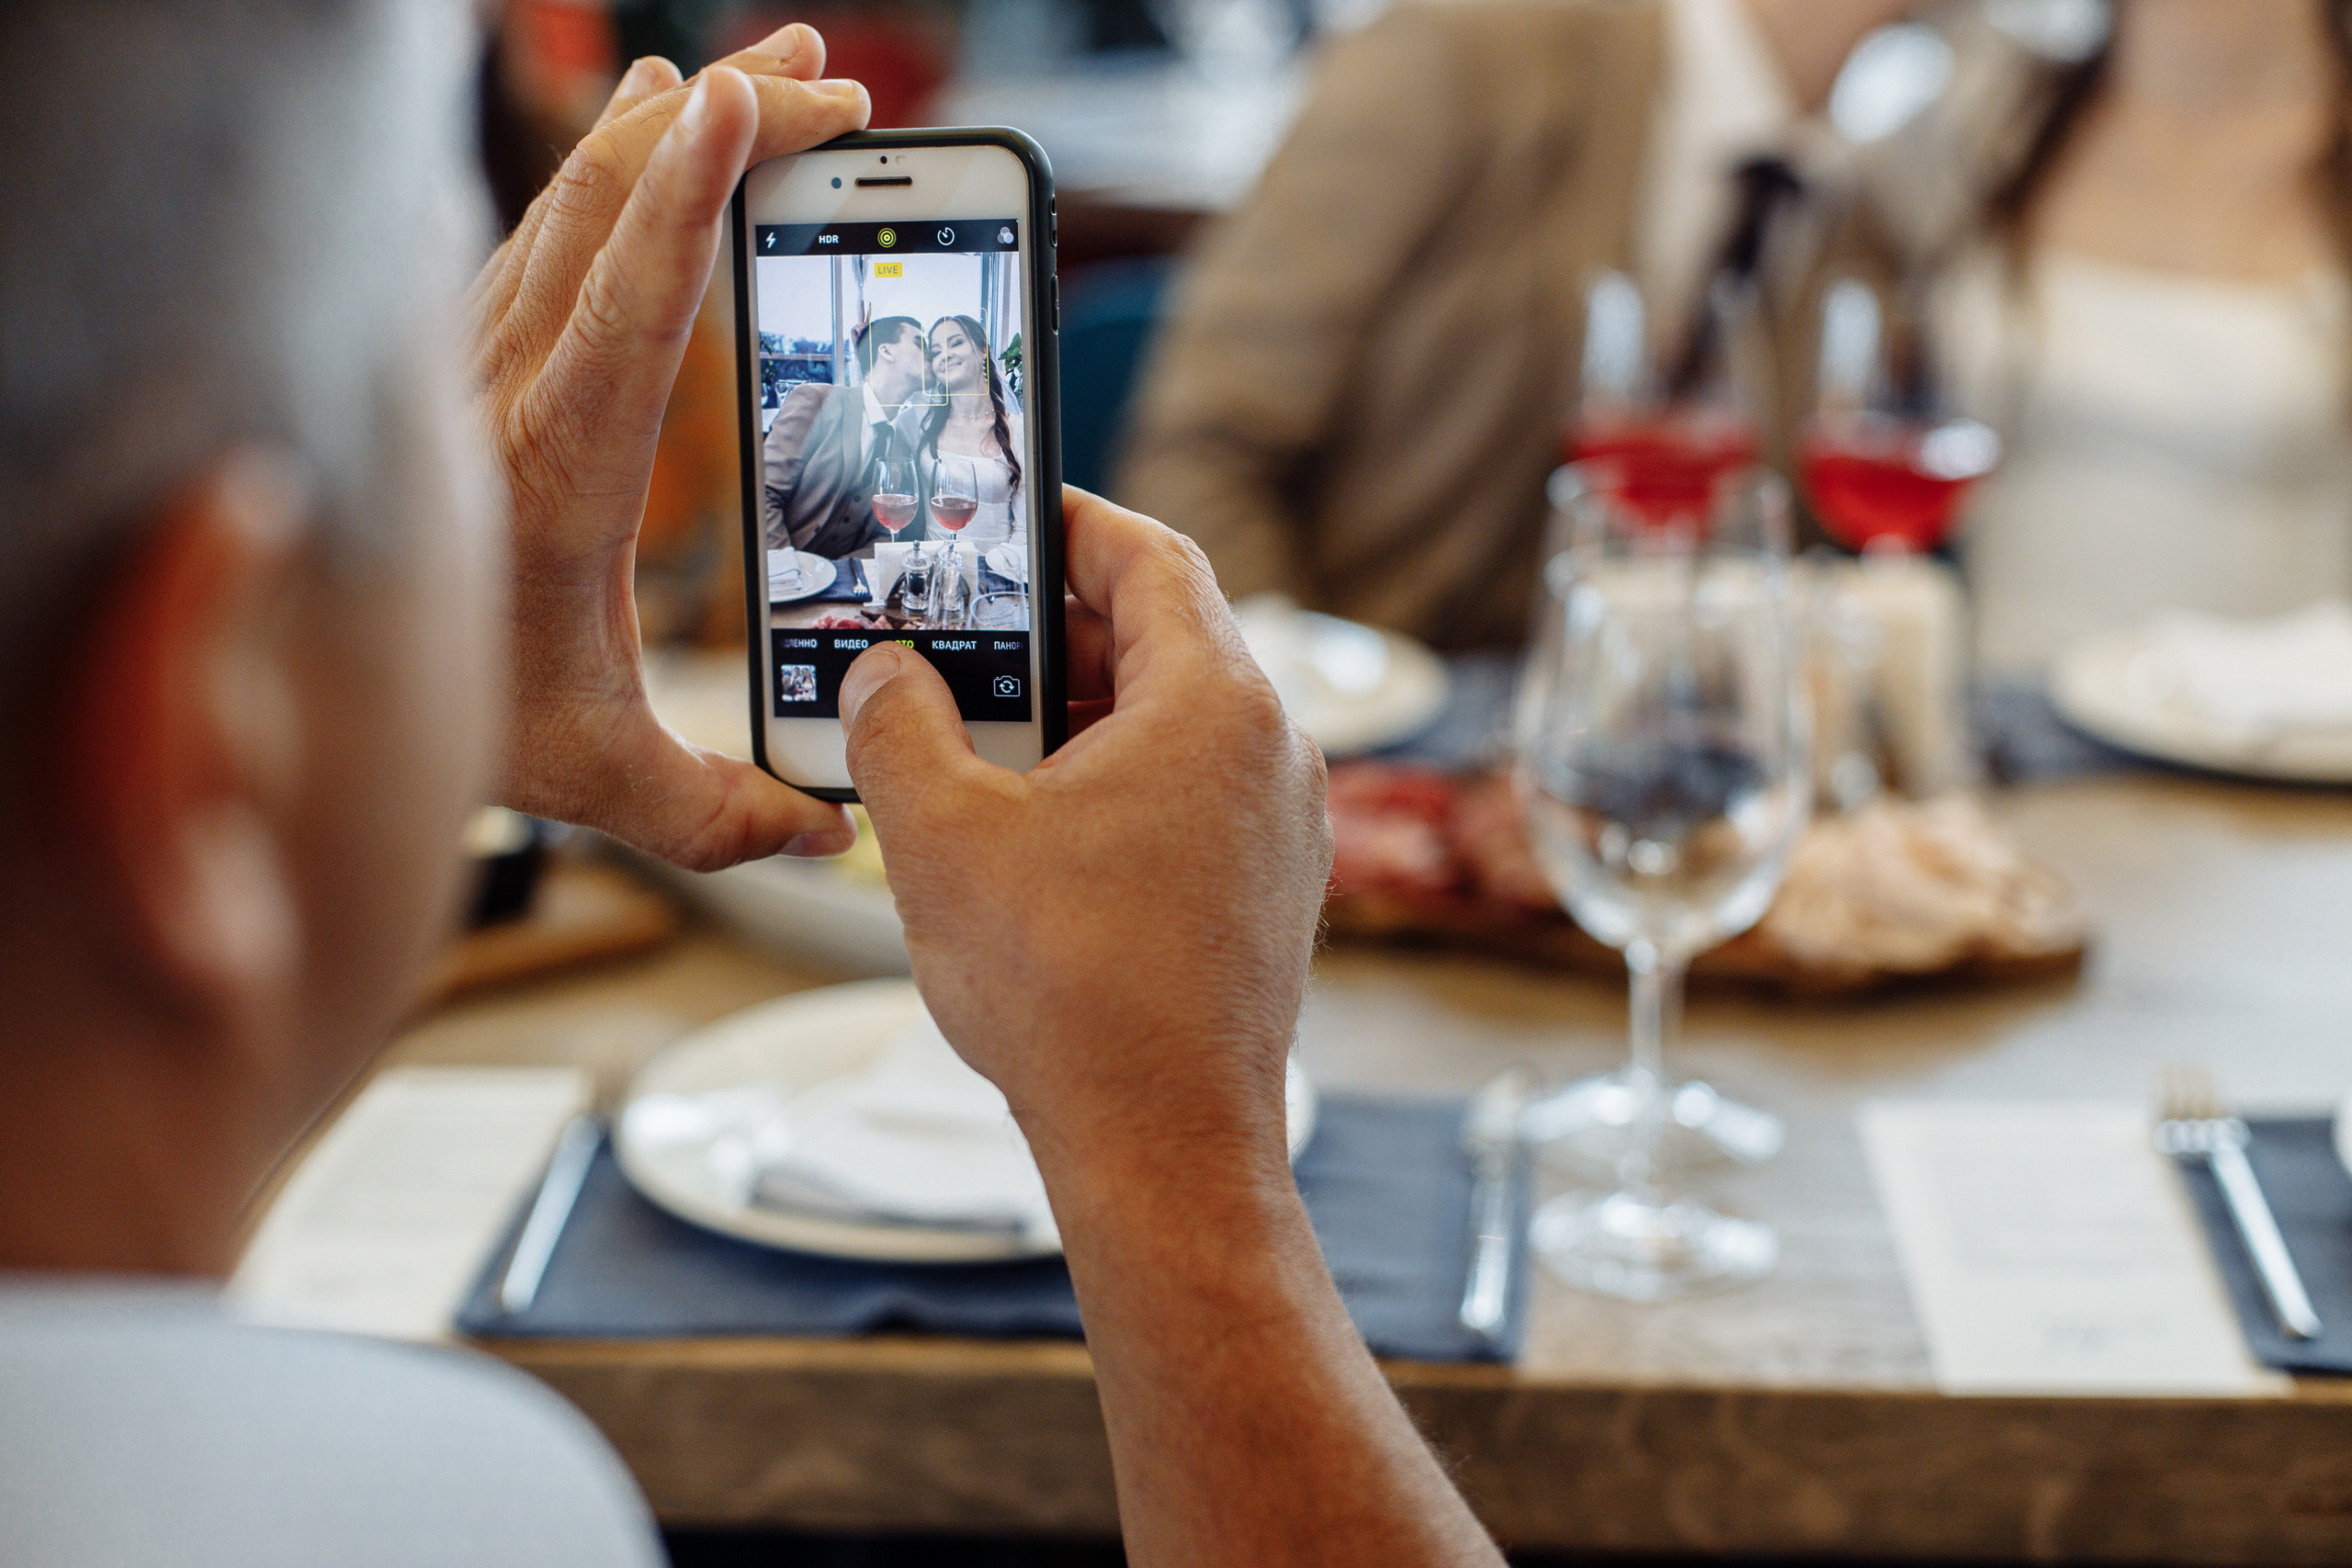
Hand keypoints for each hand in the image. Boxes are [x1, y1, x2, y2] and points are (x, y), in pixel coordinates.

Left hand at [469, 28, 867, 870]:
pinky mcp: (469, 343)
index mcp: (557, 468)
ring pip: (576, 192)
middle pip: (615, 208)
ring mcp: (478, 349)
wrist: (295, 673)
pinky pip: (547, 220)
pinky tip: (657, 123)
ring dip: (679, 126)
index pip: (632, 305)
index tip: (747, 104)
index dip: (693, 199)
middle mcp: (506, 383)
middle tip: (839, 92)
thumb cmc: (448, 711)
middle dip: (734, 125)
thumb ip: (721, 811)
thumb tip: (834, 827)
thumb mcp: (597, 777)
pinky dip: (618, 158)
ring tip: (780, 77)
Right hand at [838, 488, 1330, 1172]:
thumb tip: (884, 675)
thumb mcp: (941, 836)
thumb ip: (897, 726)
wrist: (1163, 1150)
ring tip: (971, 738)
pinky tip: (1028, 828)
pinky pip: (1187, 797)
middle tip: (958, 637)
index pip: (1148, 557)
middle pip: (1161, 639)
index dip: (1067, 522)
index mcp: (1216, 705)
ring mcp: (1283, 827)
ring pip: (1171, 725)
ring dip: (1074, 716)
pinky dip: (1111, 784)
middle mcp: (1273, 751)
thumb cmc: (1072, 994)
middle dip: (1050, 634)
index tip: (1003, 515)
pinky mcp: (1269, 892)